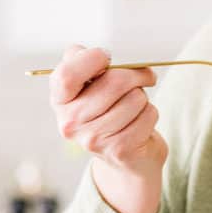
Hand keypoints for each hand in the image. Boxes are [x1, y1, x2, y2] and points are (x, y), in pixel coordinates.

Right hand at [50, 45, 167, 212]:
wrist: (125, 157)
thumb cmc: (108, 111)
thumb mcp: (88, 85)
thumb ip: (83, 62)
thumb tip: (99, 55)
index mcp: (60, 101)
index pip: (67, 75)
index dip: (92, 59)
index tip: (107, 58)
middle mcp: (71, 123)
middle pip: (114, 82)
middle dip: (136, 75)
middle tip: (143, 76)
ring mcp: (94, 139)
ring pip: (136, 98)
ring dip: (143, 97)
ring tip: (136, 106)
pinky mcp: (119, 150)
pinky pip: (148, 114)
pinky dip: (151, 113)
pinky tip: (141, 122)